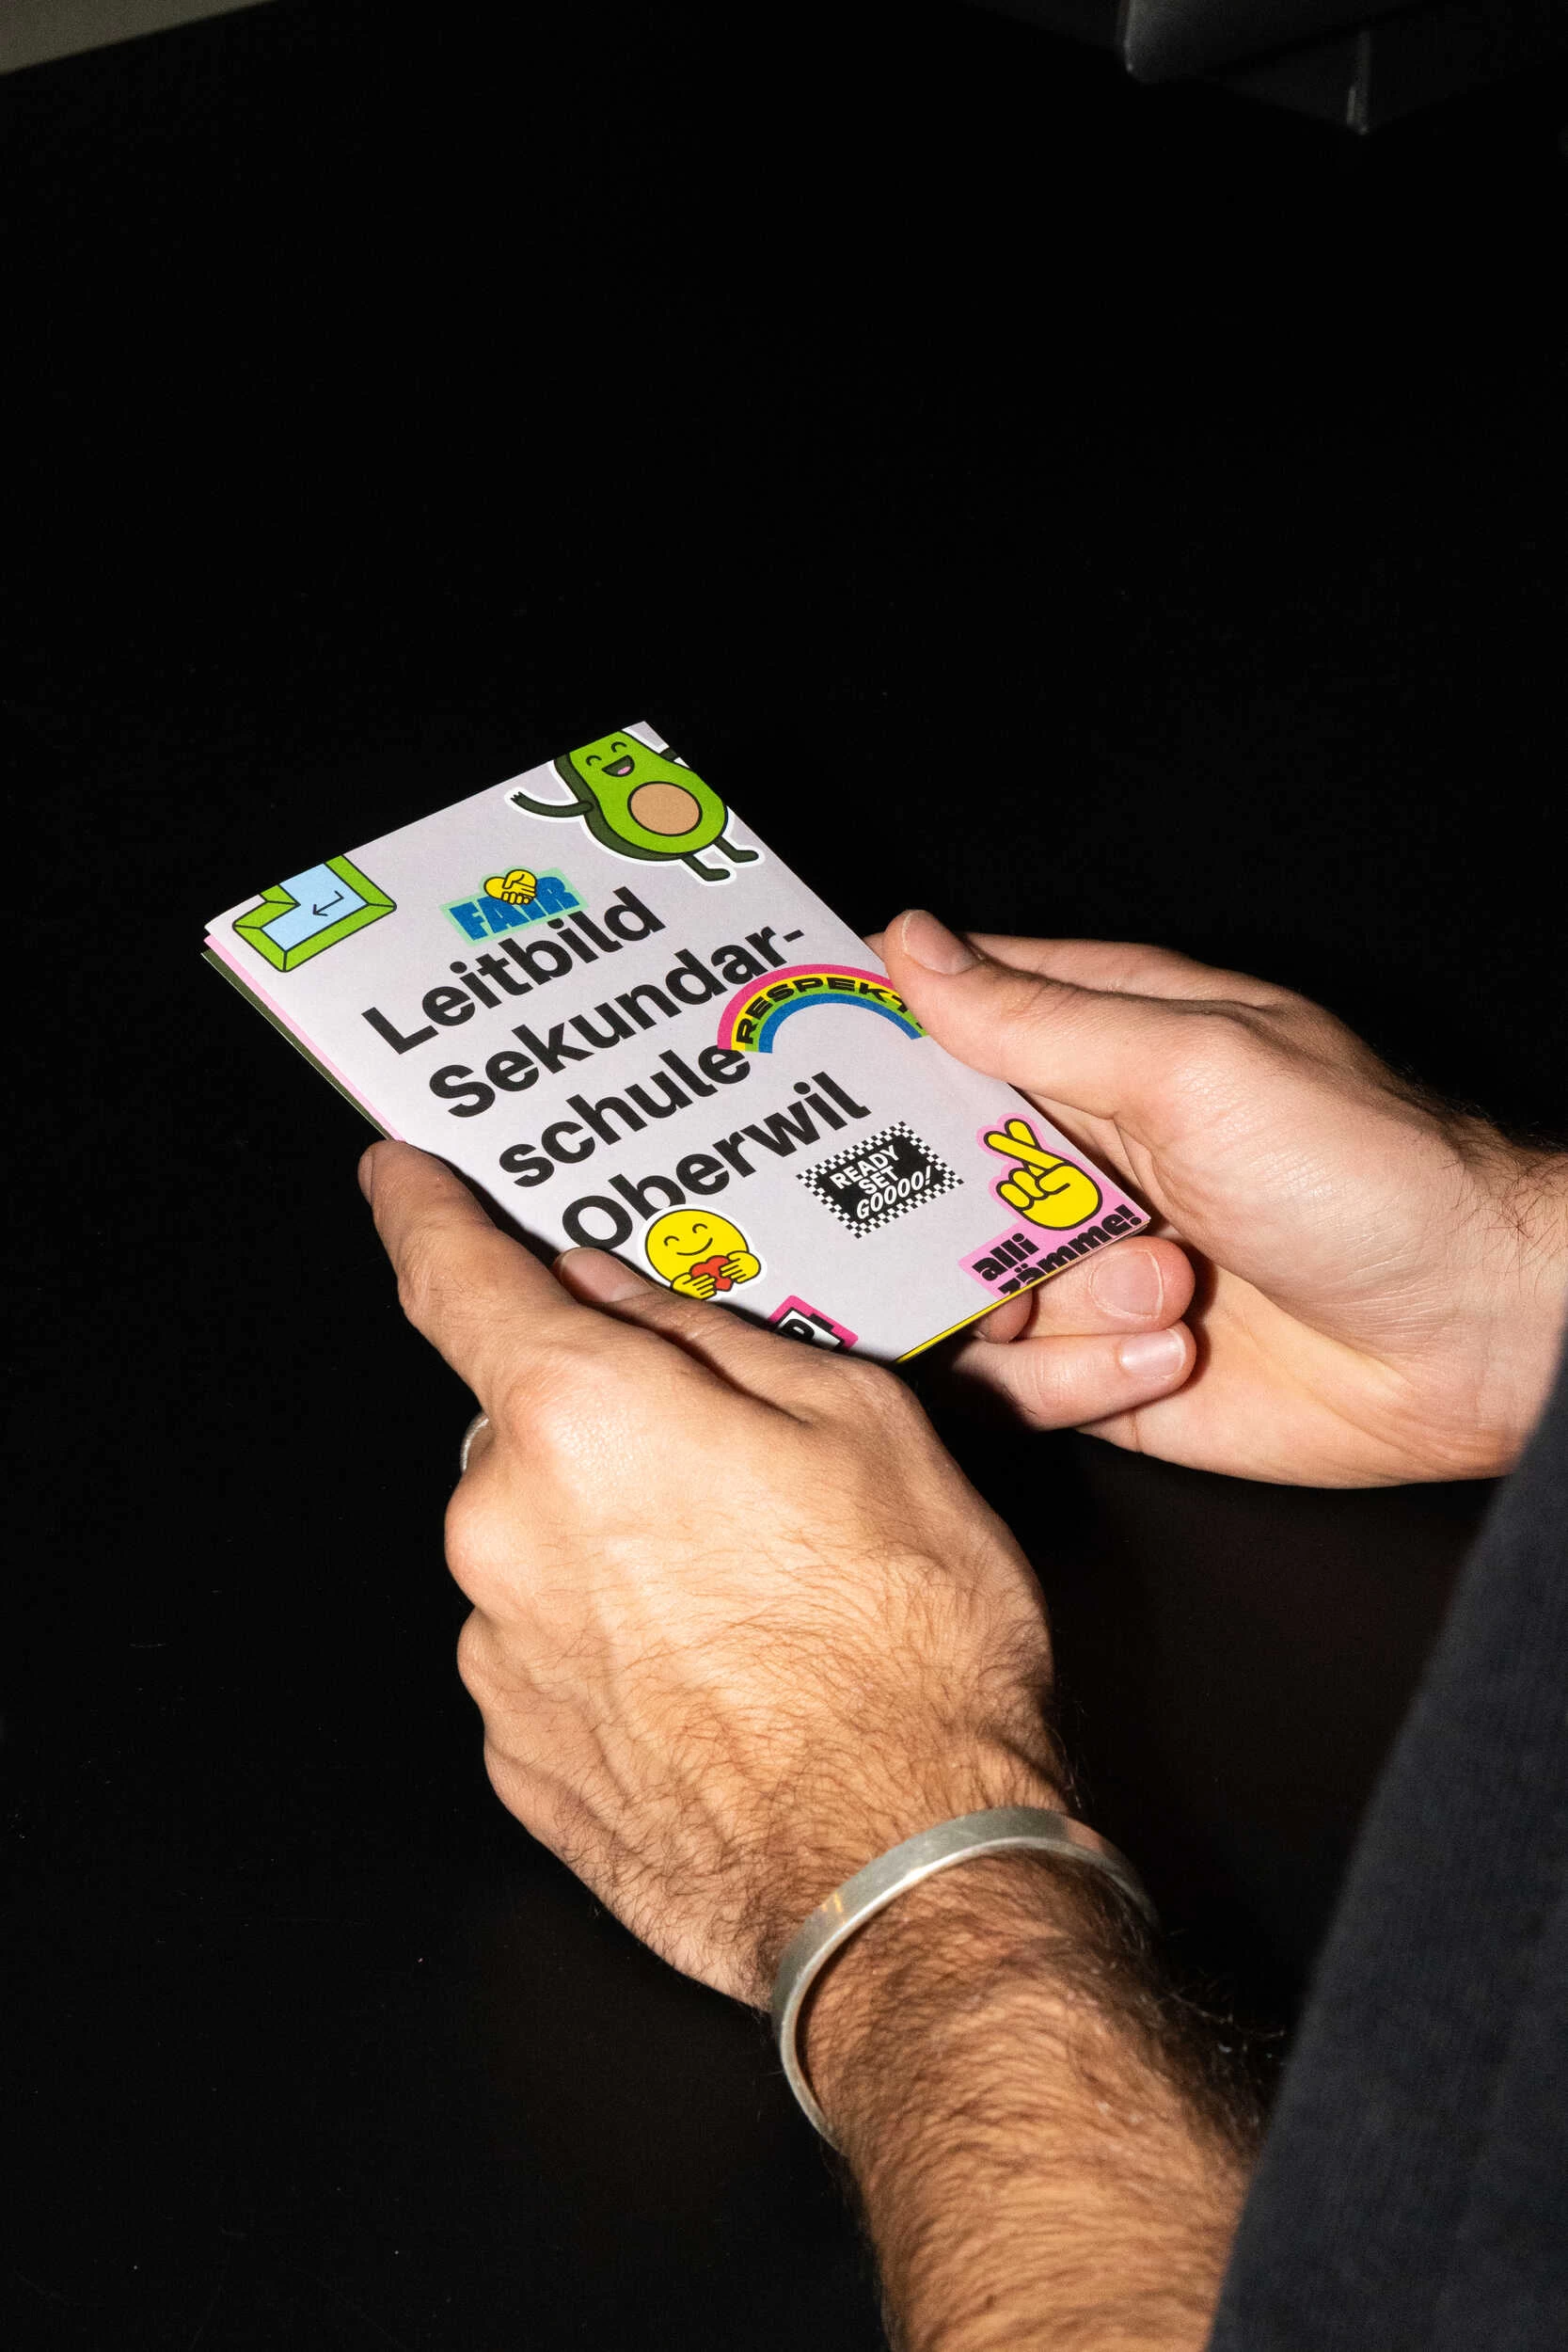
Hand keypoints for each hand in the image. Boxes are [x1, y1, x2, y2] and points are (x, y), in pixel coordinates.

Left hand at [359, 1142, 1062, 2004]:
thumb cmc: (908, 1653)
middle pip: (523, 1426)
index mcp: (580, 1418)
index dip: (419, 1214)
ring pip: (538, 1545)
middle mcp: (503, 1530)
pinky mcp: (516, 1758)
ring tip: (753, 1603)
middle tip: (733, 1469)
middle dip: (604, 1426)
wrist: (901, 1873)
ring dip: (612, 1544)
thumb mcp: (862, 1426)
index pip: (453, 1279)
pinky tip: (717, 1681)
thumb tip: (616, 1295)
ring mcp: (499, 1654)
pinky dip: (610, 1646)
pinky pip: (547, 1653)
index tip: (399, 1181)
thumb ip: (711, 1338)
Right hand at [882, 913, 1567, 1484]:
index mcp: (1099, 1047)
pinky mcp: (1094, 1372)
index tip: (783, 1067)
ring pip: (953, 1290)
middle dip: (914, 1204)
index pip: (944, 1019)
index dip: (863, 1038)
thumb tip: (911, 942)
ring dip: (1040, 1303)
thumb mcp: (1191, 1065)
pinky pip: (1012, 1383)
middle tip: (938, 1212)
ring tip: (1160, 1286)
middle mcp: (1075, 1155)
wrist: (1480, 1342)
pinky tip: (1171, 1354)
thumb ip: (1037, 1017)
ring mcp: (1081, 1266)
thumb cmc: (1367, 1174)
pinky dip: (1071, 1379)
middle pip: (920, 1172)